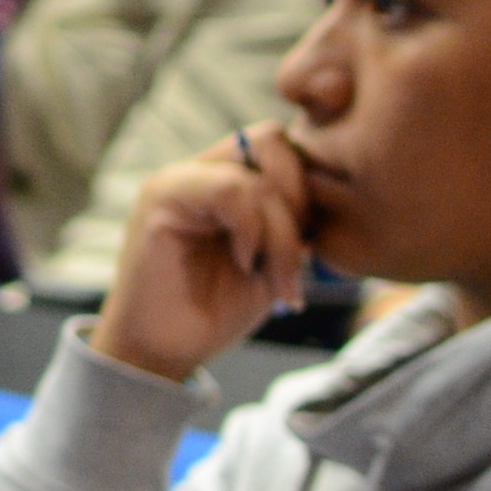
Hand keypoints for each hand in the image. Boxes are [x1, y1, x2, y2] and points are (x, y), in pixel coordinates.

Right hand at [92, 126, 311, 382]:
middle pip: (271, 140)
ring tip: (269, 273)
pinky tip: (243, 262)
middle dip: (298, 199)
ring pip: (256, 171)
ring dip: (278, 228)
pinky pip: (230, 190)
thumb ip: (293, 220)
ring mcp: (177, 180)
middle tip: (295, 254)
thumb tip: (330, 192)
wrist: (164, 351)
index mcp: (226, 179)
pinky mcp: (160, 198)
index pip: (281, 146)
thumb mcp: (273, 259)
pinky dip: (250, 229)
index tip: (307, 244)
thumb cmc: (216, 310)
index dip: (306, 186)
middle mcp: (199, 171)